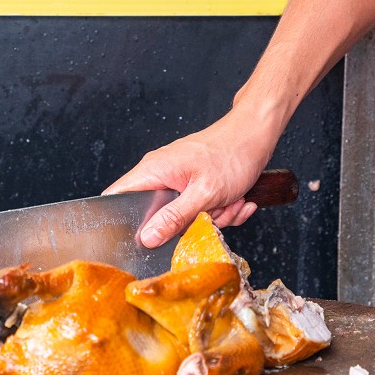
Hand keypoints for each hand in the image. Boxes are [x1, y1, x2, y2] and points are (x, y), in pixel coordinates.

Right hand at [104, 96, 285, 248]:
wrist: (257, 133)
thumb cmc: (232, 154)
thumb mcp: (203, 194)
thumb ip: (173, 218)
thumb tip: (147, 239)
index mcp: (153, 171)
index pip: (117, 197)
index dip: (119, 221)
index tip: (137, 241)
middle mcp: (160, 172)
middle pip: (156, 215)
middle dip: (188, 222)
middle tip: (210, 213)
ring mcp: (177, 177)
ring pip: (184, 214)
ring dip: (212, 215)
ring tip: (229, 202)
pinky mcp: (192, 181)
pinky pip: (200, 208)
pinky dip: (221, 208)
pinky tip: (235, 199)